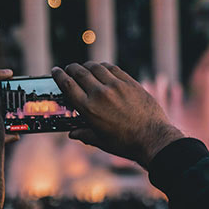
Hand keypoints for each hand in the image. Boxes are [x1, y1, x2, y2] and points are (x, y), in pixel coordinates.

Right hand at [52, 62, 183, 167]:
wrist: (152, 138)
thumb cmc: (125, 143)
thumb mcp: (101, 141)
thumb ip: (85, 135)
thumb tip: (72, 134)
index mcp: (88, 109)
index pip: (67, 85)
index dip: (59, 75)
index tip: (55, 71)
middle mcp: (99, 94)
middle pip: (80, 73)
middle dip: (71, 68)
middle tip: (69, 68)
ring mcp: (116, 86)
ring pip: (96, 67)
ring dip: (87, 65)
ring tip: (85, 67)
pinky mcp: (130, 83)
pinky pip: (113, 68)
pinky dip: (104, 66)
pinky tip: (103, 68)